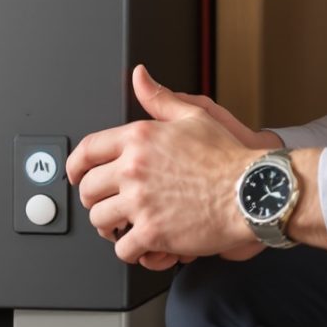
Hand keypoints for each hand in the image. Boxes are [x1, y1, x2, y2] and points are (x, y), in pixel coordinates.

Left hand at [66, 65, 265, 268]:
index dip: (74, 167)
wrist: (251, 192)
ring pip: (100, 220)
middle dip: (94, 199)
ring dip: (109, 226)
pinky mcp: (152, 232)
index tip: (75, 175)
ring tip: (122, 226)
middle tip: (107, 204)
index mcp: (138, 139)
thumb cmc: (228, 157)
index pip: (87, 151)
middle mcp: (133, 169)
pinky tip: (140, 245)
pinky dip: (129, 250)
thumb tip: (140, 76)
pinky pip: (123, 248)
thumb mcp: (194, 115)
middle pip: (88, 189)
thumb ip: (160, 98)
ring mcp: (140, 202)